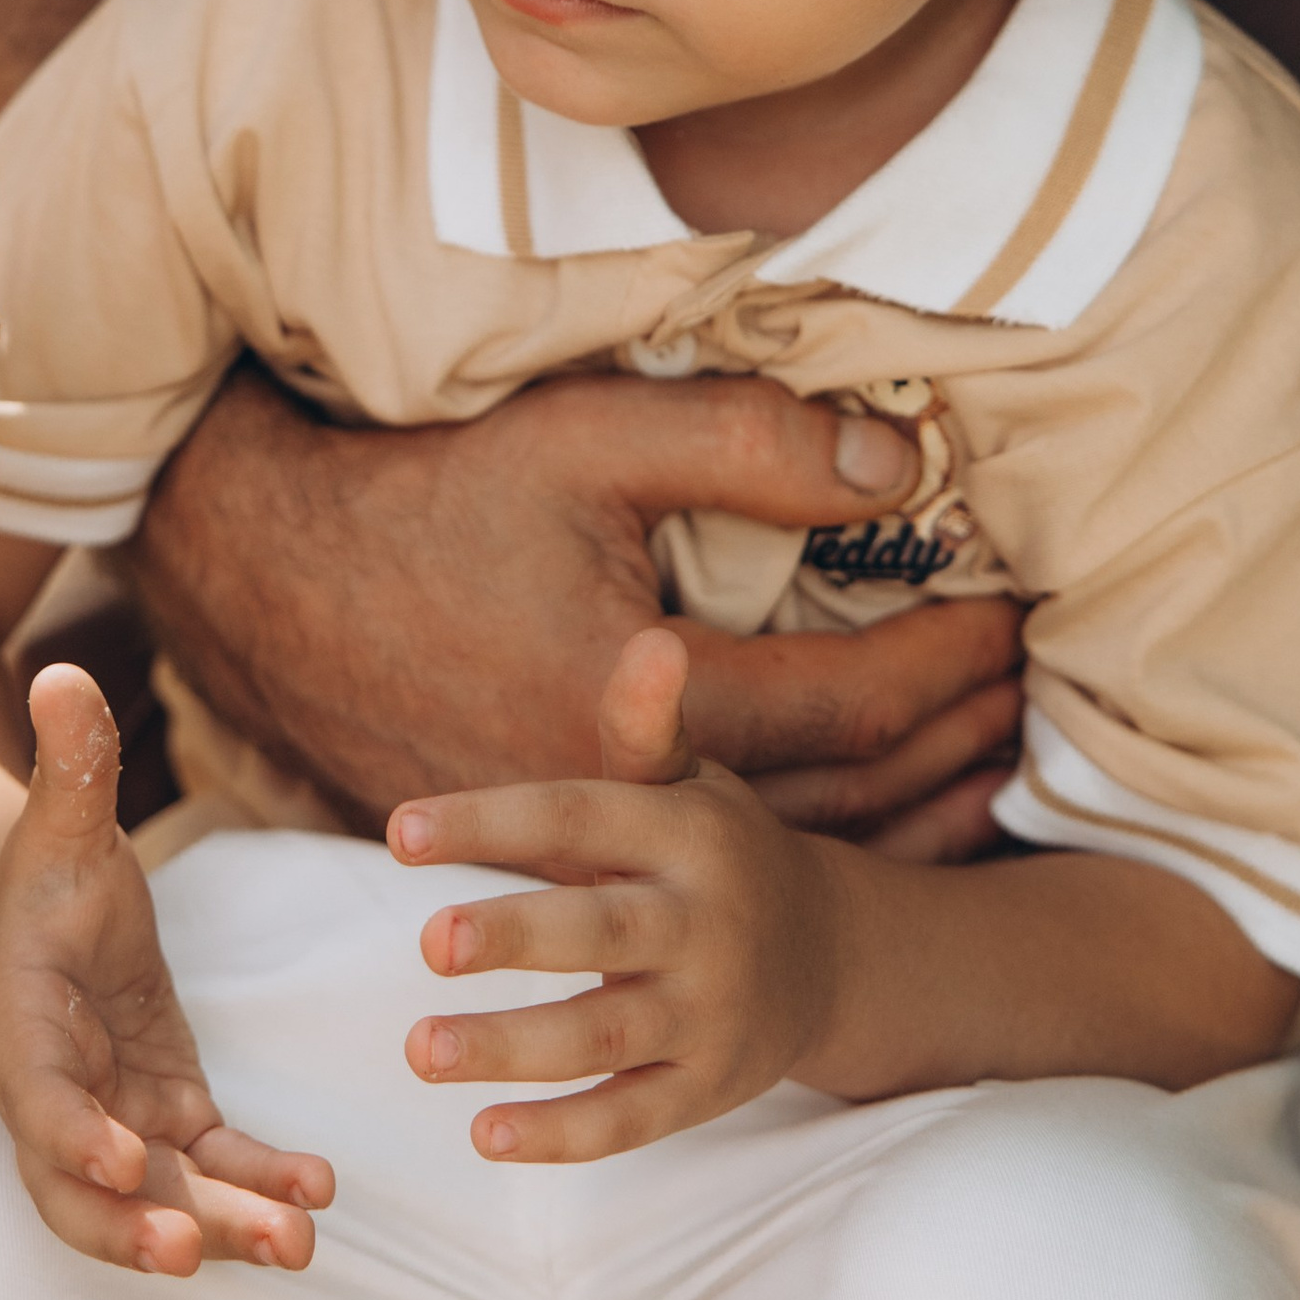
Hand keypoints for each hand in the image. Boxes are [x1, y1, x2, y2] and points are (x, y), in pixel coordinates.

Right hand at [0, 661, 334, 1275]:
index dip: (70, 1134)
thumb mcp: (61, 820)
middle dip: (133, 1228)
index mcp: (21, 1025)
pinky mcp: (169, 1118)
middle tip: (196, 1251)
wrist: (44, 923)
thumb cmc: (45, 875)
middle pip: (79, 1188)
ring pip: (155, 1198)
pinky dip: (259, 1185)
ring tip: (297, 1246)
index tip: (124, 1159)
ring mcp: (115, 1118)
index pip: (35, 1096)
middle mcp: (59, 1094)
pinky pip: (212, 1169)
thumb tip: (62, 676)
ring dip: (219, 1228)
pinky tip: (318, 1191)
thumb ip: (69, 764)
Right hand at [137, 362, 1021, 850]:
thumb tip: (898, 465)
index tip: (1014, 614)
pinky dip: (815, 835)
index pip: (851, 701)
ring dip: (903, 809)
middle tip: (1029, 691)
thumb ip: (748, 447)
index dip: (949, 659)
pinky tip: (863, 810)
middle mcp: (622, 798)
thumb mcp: (586, 440)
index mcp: (639, 701)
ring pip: (787, 849)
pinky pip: (719, 860)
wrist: (270, 583)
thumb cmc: (428, 495)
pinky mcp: (558, 845)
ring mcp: (586, 839)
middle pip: (840, 799)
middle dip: (952, 743)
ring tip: (988, 763)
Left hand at [389, 628, 848, 1160]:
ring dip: (514, 1047)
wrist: (833, 955)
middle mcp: (705, 921)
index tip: (399, 831)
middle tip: (429, 943)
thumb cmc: (718, 852)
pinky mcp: (710, 1086)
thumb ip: (645, 725)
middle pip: (602, 930)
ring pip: (608, 1035)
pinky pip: (634, 1118)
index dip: (492, 821)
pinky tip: (485, 1135)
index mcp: (686, 833)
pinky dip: (564, 1134)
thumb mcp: (690, 783)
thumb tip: (649, 639)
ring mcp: (711, 1011)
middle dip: (517, 937)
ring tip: (420, 1050)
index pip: (580, 818)